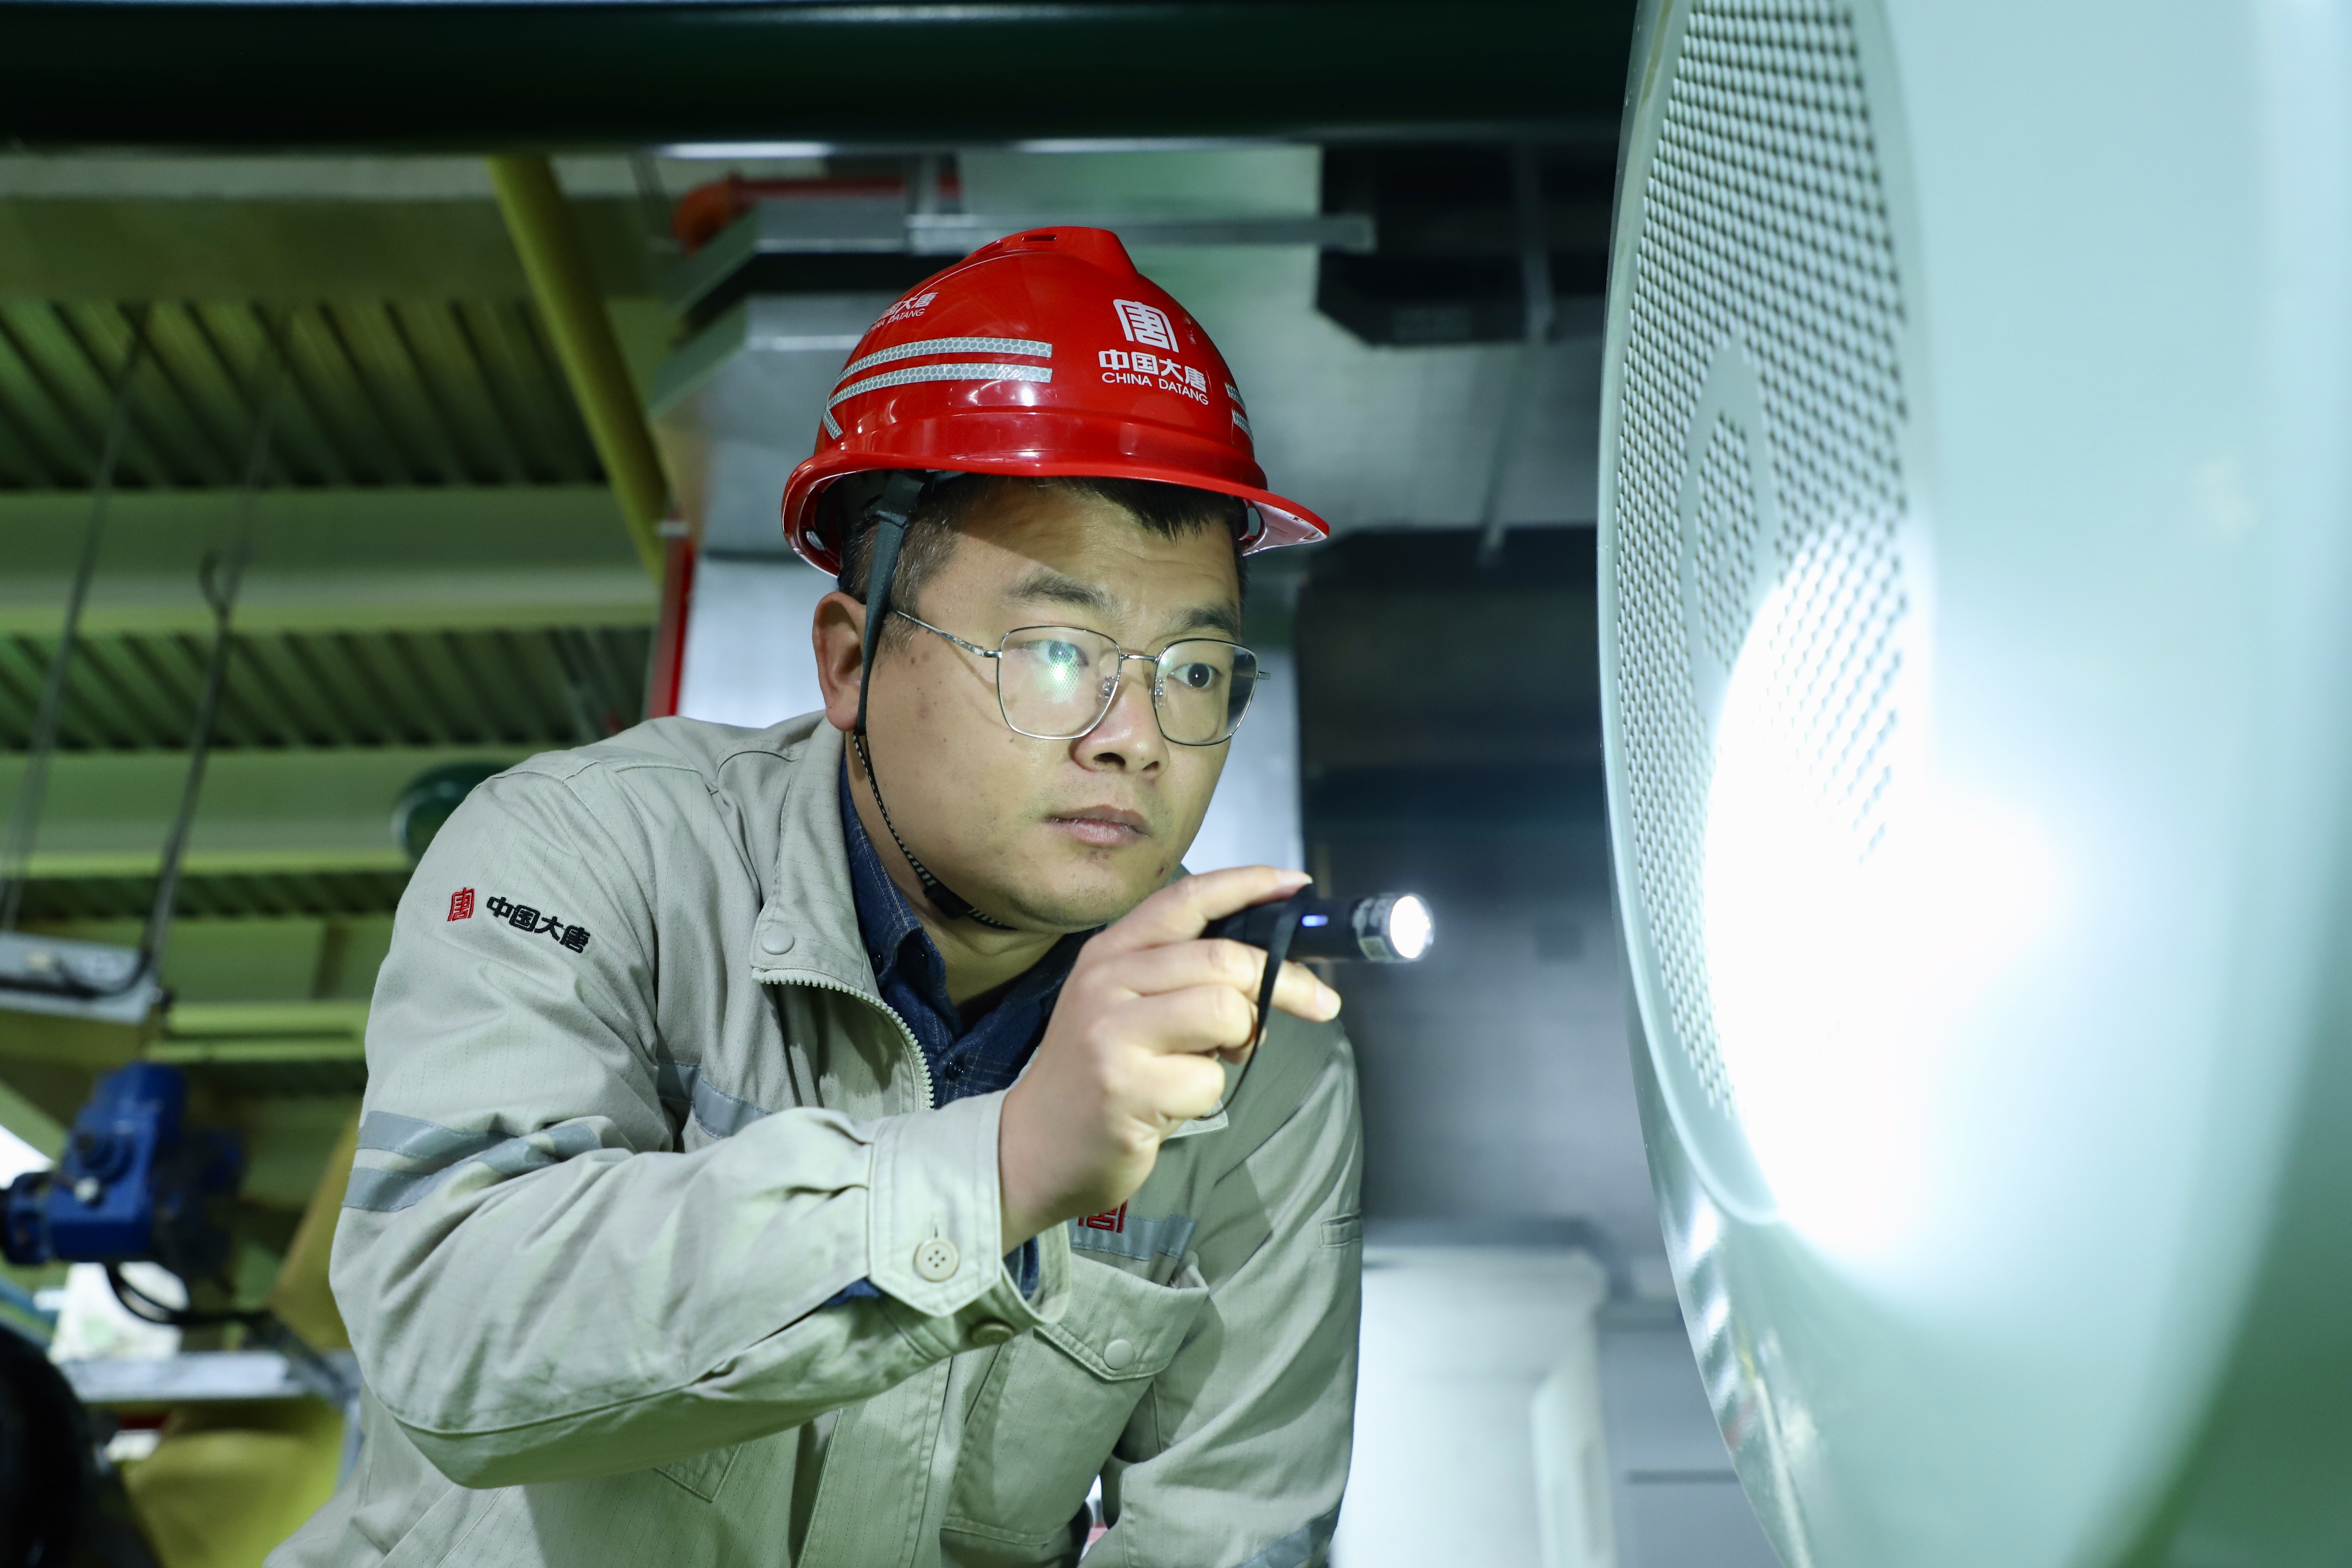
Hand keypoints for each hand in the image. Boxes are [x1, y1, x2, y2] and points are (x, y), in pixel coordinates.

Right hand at [997, 866, 1342, 1250]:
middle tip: (1315, 1003)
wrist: (1032, 1147)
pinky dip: (1207, 1094)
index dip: (1248, 885)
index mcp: (1110, 953)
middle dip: (1283, 982)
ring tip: (1211, 1059)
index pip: (1187, 898)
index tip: (1296, 885)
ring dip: (1241, 1041)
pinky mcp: (1124, 1087)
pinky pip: (1208, 1079)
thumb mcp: (1127, 1005)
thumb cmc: (1099, 1074)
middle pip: (1223, 959)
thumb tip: (1274, 968)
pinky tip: (1172, 1102)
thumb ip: (1184, 976)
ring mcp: (1111, 1033)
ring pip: (1225, 1011)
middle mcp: (1106, 982)